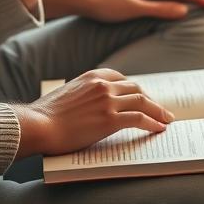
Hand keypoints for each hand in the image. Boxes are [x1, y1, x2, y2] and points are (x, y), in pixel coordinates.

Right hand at [14, 68, 173, 156]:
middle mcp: (103, 85)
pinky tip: (159, 128)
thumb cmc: (46, 115)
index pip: (122, 79)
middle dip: (151, 99)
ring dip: (158, 111)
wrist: (37, 125)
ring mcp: (108, 102)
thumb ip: (84, 93)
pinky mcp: (110, 120)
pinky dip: (153, 122)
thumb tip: (93, 103)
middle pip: (136, 88)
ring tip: (166, 119)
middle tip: (160, 109)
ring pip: (142, 102)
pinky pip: (139, 118)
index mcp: (93, 76)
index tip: (143, 96)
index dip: (136, 89)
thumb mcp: (68, 93)